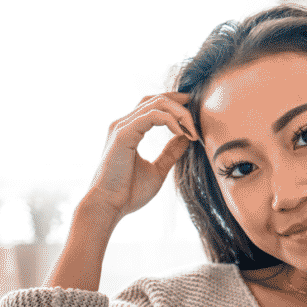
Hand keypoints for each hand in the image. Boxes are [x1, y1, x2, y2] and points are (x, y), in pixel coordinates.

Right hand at [86, 92, 199, 220]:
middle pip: (156, 99)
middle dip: (180, 103)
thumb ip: (170, 153)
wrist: (108, 207)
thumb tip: (185, 139)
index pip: (153, 105)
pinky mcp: (123, 134)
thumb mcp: (157, 170)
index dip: (175, 105)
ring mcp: (122, 127)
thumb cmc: (128, 193)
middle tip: (198, 116)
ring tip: (192, 130)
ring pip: (157, 104)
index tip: (194, 115)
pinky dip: (170, 120)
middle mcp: (124, 124)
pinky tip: (181, 132)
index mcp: (129, 130)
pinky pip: (152, 116)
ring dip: (180, 113)